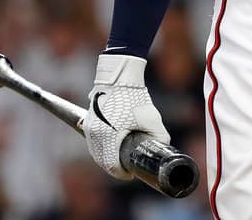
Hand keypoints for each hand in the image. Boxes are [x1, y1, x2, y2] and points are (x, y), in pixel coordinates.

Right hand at [83, 54, 170, 179]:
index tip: (130, 174)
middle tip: (126, 169)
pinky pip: (92, 142)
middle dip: (114, 167)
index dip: (122, 173)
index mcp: (108, 136)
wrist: (120, 77)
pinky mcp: (88, 121)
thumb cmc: (135, 97)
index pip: (111, 165)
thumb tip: (164, 147)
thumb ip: (160, 136)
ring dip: (106, 159)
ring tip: (119, 160)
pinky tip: (110, 148)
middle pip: (101, 161)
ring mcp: (89, 127)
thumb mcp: (152, 118)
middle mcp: (95, 134)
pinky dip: (101, 148)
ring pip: (95, 152)